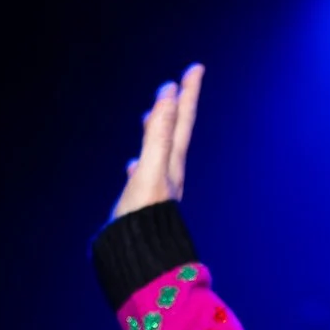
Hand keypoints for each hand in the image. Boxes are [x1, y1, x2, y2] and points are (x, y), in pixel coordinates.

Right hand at [111, 65, 203, 219]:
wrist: (138, 261)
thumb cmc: (144, 218)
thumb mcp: (153, 168)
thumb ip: (159, 132)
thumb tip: (169, 92)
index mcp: (172, 163)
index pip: (182, 120)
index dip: (188, 93)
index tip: (196, 68)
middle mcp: (169, 174)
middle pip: (175, 132)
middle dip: (177, 106)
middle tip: (180, 84)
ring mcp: (156, 189)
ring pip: (158, 152)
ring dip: (156, 131)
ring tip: (149, 116)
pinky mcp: (142, 204)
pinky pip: (143, 175)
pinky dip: (139, 163)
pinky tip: (133, 166)